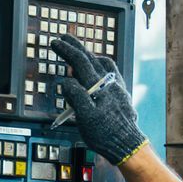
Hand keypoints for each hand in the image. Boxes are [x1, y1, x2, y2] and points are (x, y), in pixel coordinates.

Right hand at [50, 34, 147, 164]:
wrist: (127, 144)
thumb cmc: (106, 134)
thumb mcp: (85, 117)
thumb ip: (75, 96)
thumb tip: (67, 81)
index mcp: (99, 86)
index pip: (80, 61)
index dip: (66, 50)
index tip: (56, 42)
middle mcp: (110, 82)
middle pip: (91, 58)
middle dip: (76, 46)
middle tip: (65, 37)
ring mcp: (117, 86)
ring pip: (103, 63)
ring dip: (90, 55)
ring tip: (80, 53)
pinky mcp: (121, 94)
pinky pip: (111, 72)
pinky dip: (100, 66)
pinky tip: (97, 71)